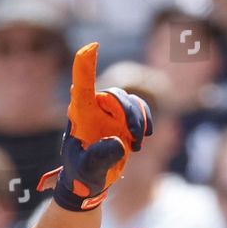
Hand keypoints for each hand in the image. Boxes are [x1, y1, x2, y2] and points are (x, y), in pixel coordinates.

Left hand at [38, 43, 152, 211]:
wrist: (88, 182)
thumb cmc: (81, 174)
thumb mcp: (86, 168)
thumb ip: (99, 156)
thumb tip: (119, 142)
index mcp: (80, 113)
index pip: (82, 83)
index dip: (86, 64)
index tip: (92, 45)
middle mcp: (94, 108)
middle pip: (116, 95)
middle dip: (129, 112)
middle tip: (136, 136)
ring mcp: (109, 113)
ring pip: (130, 101)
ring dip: (139, 120)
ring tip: (138, 145)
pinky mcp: (123, 121)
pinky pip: (139, 110)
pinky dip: (146, 120)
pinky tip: (145, 136)